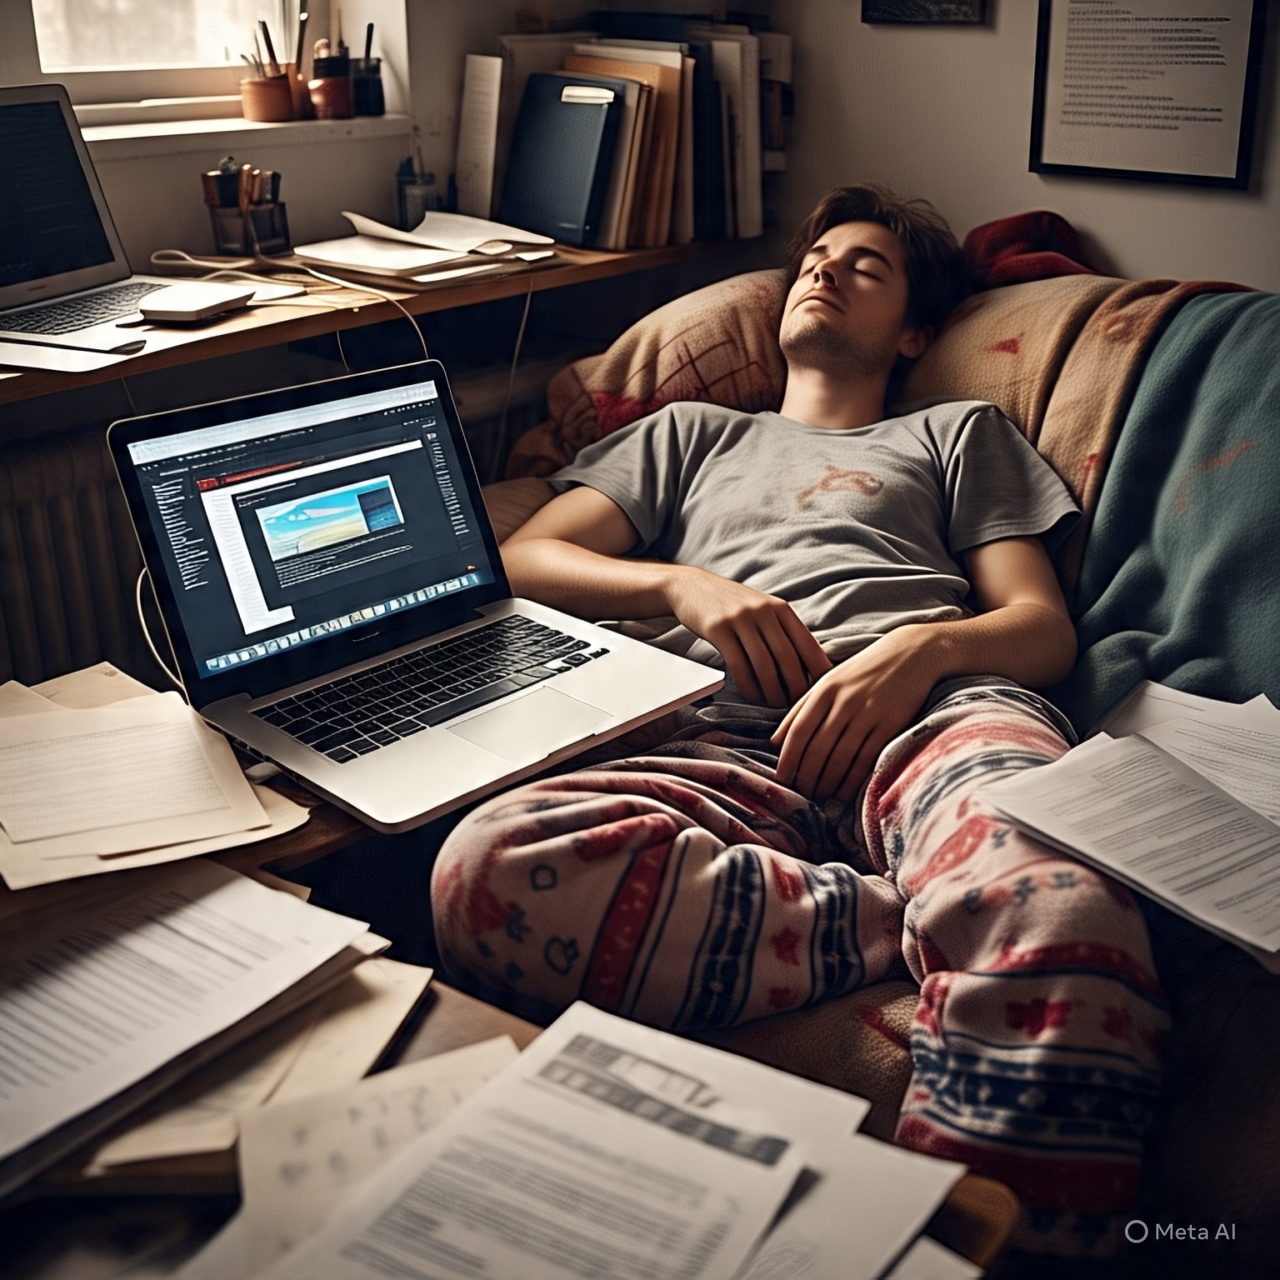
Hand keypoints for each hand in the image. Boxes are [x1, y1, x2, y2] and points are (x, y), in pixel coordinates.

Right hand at [665, 567, 831, 706]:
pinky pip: (738, 664)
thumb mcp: (763, 609)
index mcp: (781, 608)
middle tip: (798, 706)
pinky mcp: (718, 628)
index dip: (818, 671)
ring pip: (764, 663)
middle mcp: (763, 611)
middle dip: (796, 687)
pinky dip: (748, 685)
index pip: (808, 644)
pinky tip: (752, 696)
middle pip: (788, 657)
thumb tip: (809, 666)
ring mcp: (740, 618)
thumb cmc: (732, 605)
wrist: (691, 586)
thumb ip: (783, 631)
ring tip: (777, 706)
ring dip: (773, 690)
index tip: (821, 692)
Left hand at [771, 626, 941, 801]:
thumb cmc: (864, 670)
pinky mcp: (890, 723)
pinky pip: (866, 758)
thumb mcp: (829, 681)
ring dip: (828, 782)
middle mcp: (843, 701)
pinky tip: (845, 792)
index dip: (788, 759)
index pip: (798, 731)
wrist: (911, 653)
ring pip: (841, 757)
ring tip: (821, 797)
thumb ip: (801, 709)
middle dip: (806, 777)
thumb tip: (775, 741)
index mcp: (824, 690)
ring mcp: (868, 713)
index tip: (781, 780)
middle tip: (801, 795)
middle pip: (818, 748)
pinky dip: (853, 780)